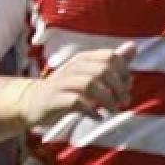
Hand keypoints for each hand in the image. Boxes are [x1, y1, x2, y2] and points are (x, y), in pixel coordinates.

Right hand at [15, 43, 135, 130]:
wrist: (31, 102)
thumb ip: (111, 62)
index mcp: (82, 59)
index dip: (124, 71)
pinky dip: (91, 111)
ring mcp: (61, 83)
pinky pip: (76, 102)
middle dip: (118, 87)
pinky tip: (98, 117)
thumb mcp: (88, 73)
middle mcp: (72, 67)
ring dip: (106, 99)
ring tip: (113, 110)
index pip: (110, 57)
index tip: (128, 86)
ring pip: (89, 84)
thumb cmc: (65, 89)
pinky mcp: (54, 100)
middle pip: (102, 70)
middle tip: (124, 101)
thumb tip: (133, 47)